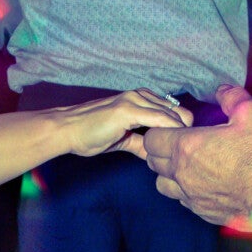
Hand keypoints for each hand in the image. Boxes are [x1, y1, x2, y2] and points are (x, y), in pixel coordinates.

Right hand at [61, 91, 189, 157]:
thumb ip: (141, 144)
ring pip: (172, 115)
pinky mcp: (127, 109)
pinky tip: (166, 149)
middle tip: (181, 155)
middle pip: (180, 112)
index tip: (182, 150)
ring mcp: (134, 100)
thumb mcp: (122, 139)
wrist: (67, 131)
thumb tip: (155, 156)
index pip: (174, 111)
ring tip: (176, 156)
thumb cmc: (90, 134)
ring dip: (178, 136)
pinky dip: (167, 134)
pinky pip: (159, 120)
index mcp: (140, 99)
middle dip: (184, 134)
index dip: (181, 131)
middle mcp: (140, 95)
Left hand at [135, 85, 251, 223]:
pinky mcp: (202, 212)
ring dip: (169, 174)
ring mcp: (190, 195)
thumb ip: (231, 97)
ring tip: (187, 166)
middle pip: (153, 162)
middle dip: (161, 151)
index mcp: (187, 147)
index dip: (161, 131)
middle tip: (181, 145)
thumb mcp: (251, 113)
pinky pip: (182, 201)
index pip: (152, 139)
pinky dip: (185, 191)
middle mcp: (183, 173)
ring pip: (162, 185)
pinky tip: (202, 183)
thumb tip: (222, 90)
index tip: (177, 129)